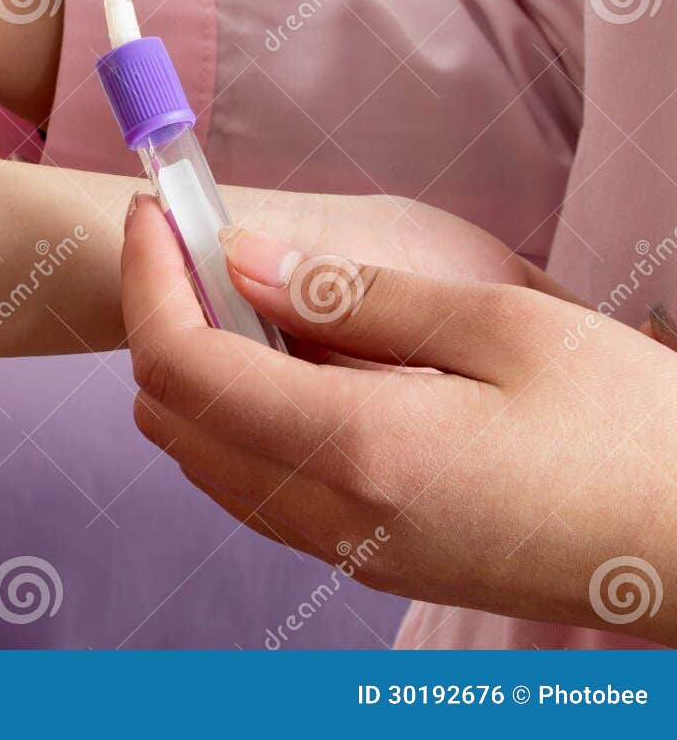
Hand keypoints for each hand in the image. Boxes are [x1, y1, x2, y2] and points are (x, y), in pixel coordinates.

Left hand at [122, 194, 676, 644]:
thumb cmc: (634, 433)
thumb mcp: (502, 329)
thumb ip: (353, 295)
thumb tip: (243, 260)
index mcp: (357, 449)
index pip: (181, 366)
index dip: (148, 280)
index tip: (151, 214)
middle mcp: (332, 516)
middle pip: (172, 418)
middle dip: (161, 319)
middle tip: (197, 244)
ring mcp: (349, 550)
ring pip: (207, 458)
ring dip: (201, 369)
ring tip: (257, 290)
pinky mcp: (374, 560)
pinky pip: (261, 487)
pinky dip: (246, 416)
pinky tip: (304, 359)